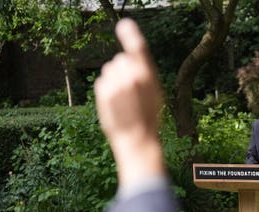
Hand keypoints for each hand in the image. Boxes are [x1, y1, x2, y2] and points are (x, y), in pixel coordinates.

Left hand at [94, 18, 164, 185]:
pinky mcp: (103, 91)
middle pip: (121, 59)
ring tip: (124, 99)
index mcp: (148, 76)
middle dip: (124, 69)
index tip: (125, 25)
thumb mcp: (155, 94)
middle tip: (132, 89)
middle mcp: (131, 76)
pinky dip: (107, 89)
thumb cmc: (149, 118)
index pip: (138, 49)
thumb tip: (127, 59)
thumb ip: (144, 74)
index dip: (131, 36)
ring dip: (115, 79)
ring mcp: (116, 83)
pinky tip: (116, 104)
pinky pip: (103, 81)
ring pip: (110, 69)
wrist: (136, 139)